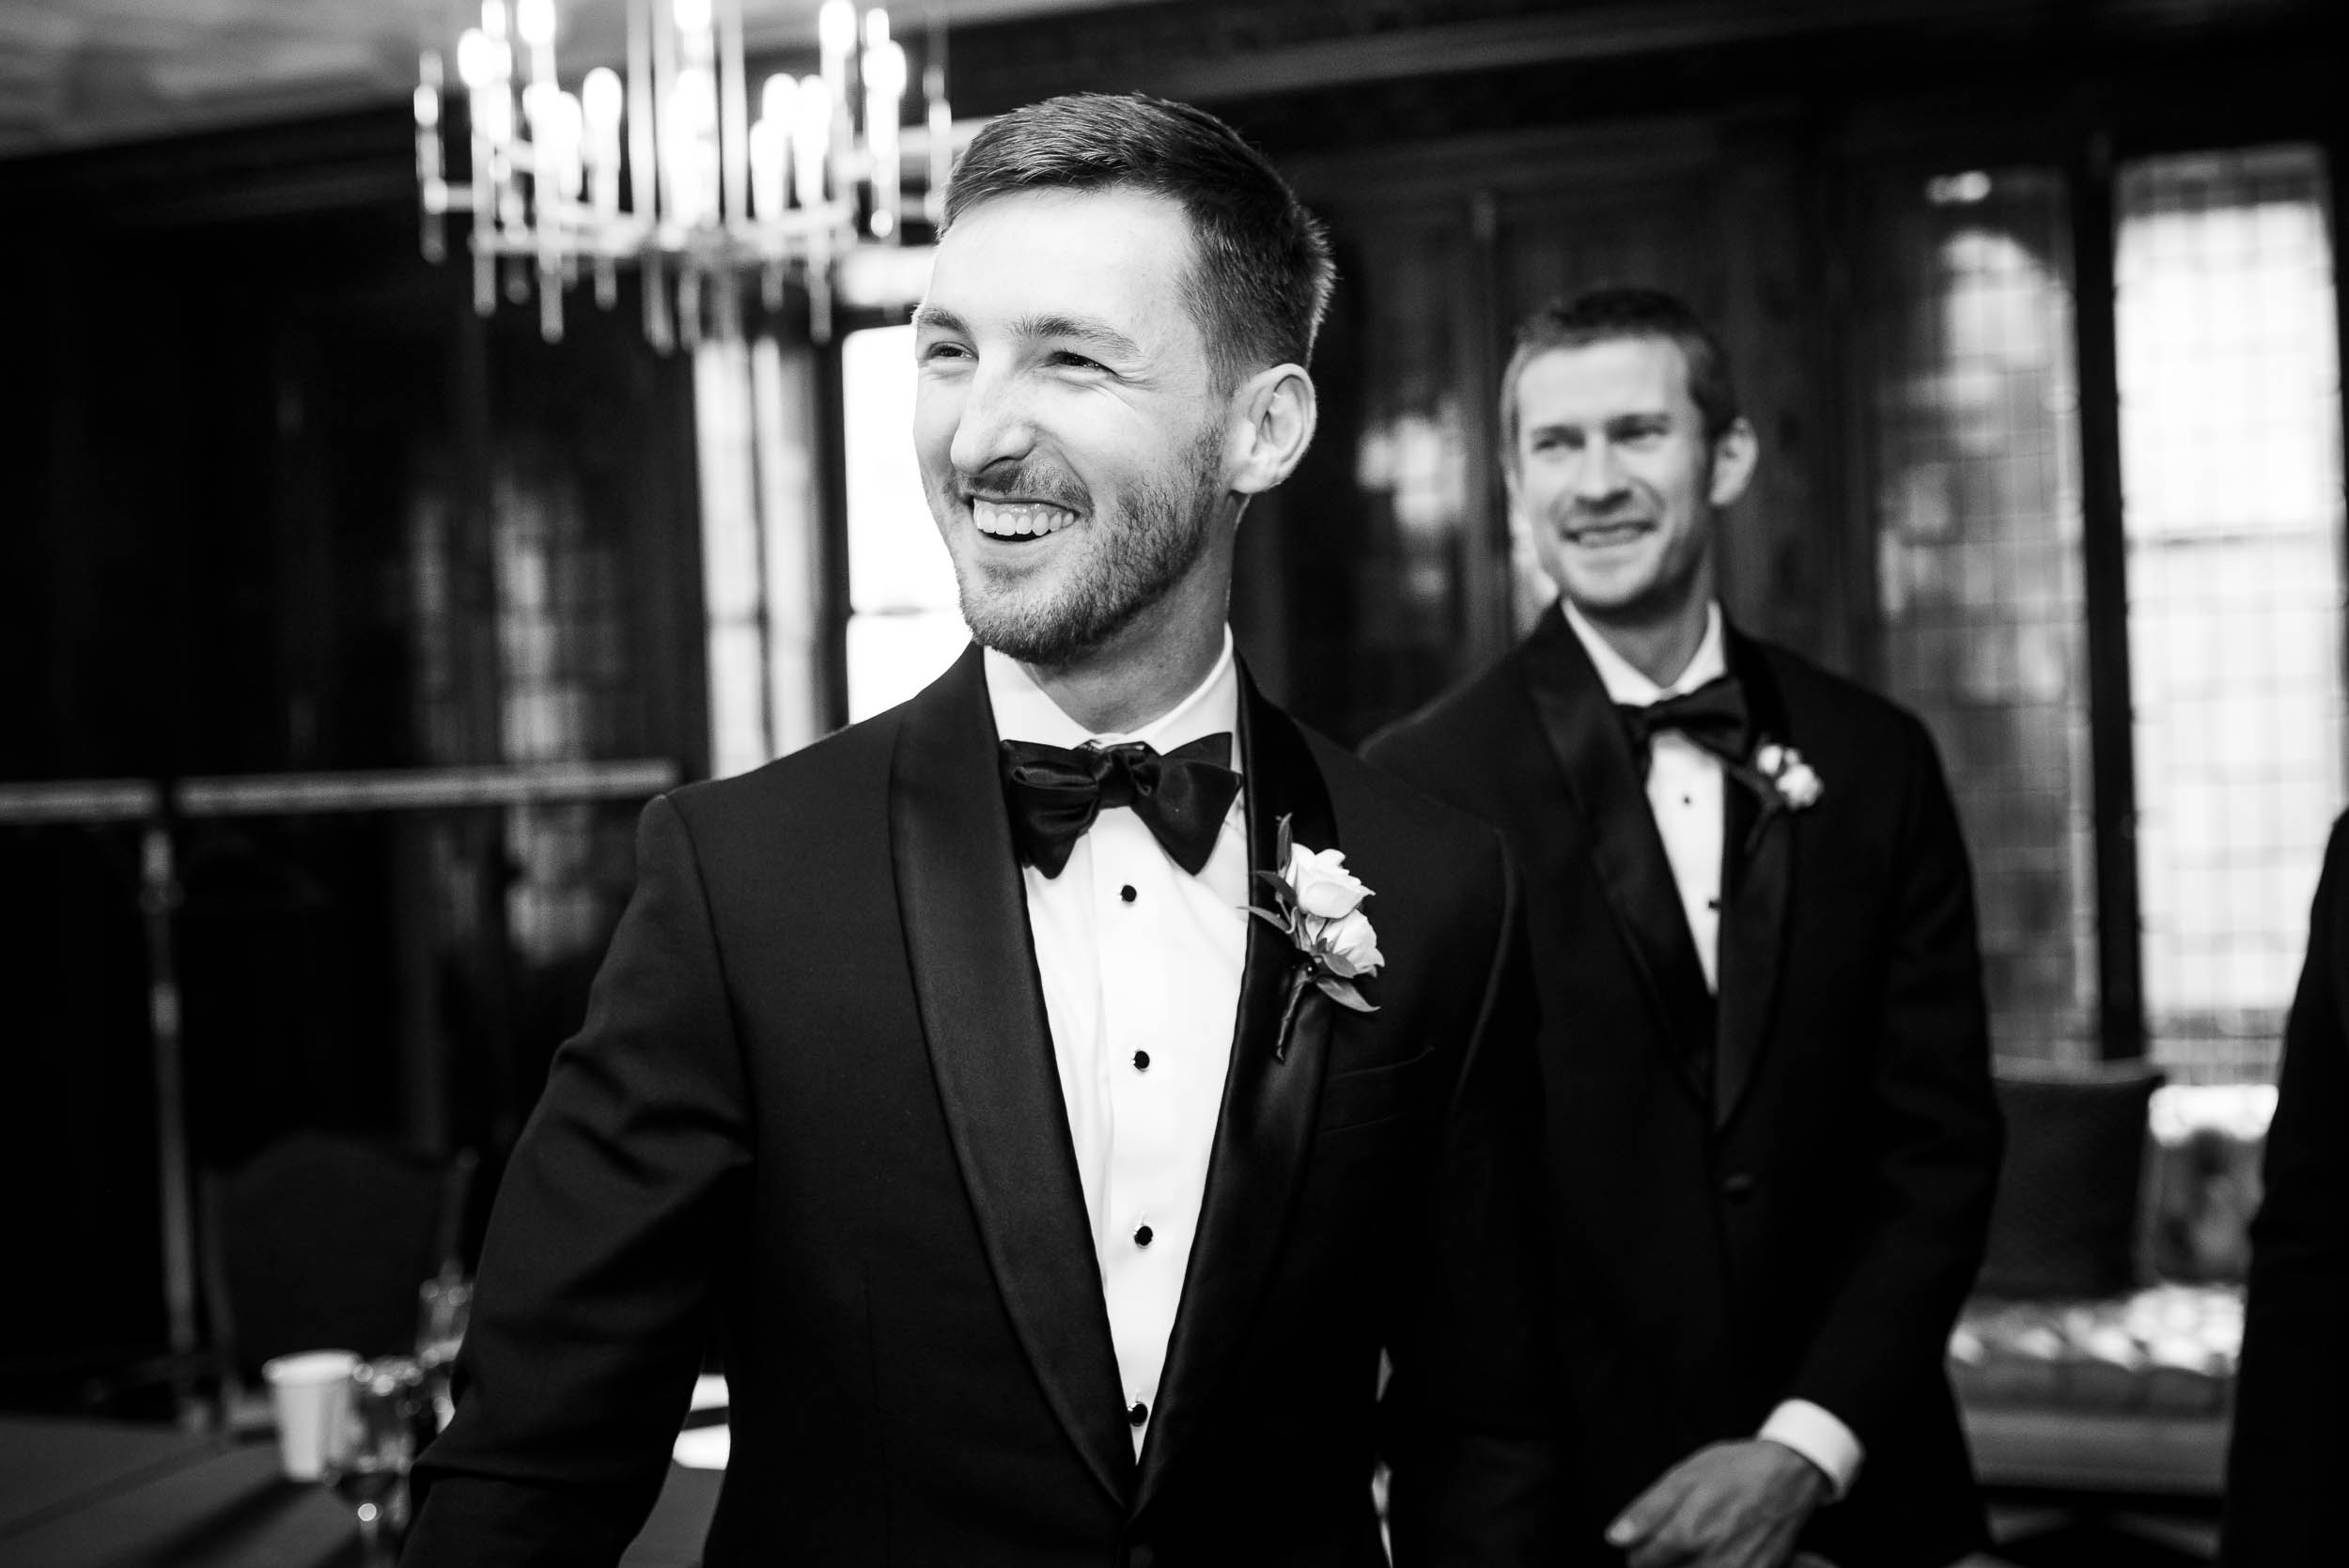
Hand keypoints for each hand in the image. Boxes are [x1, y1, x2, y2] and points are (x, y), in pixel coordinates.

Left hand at [1604, 1439, 1829, 1567]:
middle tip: (1672, 1542)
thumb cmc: (1734, 1470)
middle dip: (1663, 1563)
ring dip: (1688, 1565)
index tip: (1647, 1539)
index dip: (1638, 1550)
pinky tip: (1718, 1553)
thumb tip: (1615, 1538)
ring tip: (1696, 1547)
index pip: (1639, 1563)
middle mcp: (1712, 1562)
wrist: (1789, 1476)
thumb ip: (1645, 1512)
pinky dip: (1714, 1566)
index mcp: (1687, 1535)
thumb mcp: (1683, 1476)